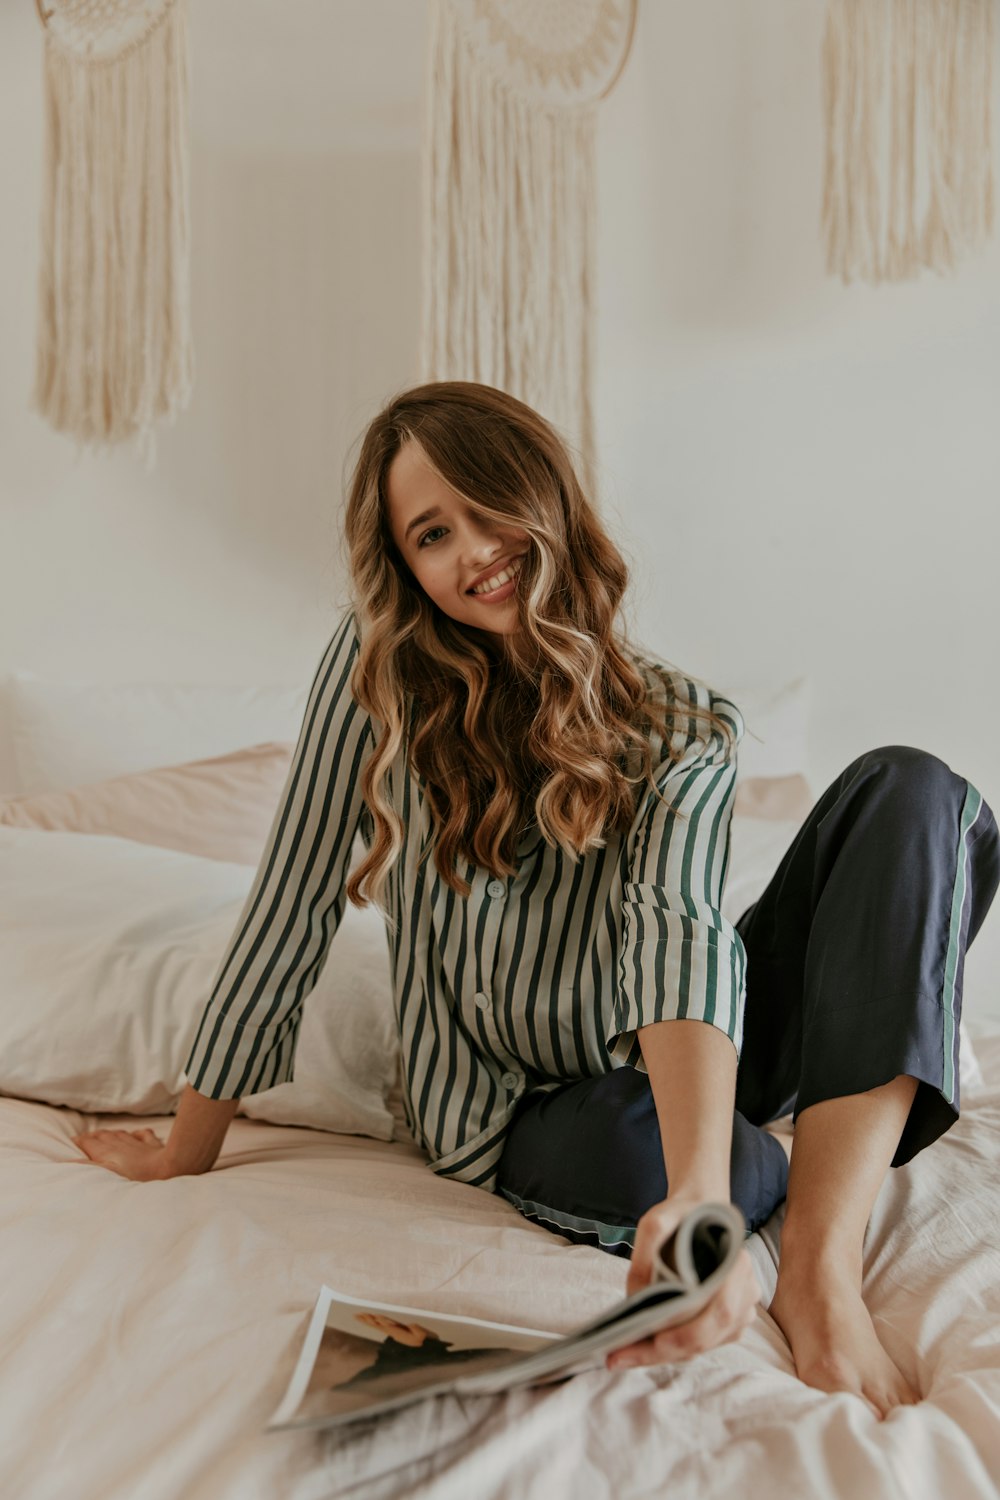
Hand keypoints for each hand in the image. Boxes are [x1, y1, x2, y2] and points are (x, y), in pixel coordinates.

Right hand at [71, 1127, 170, 1180]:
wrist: (167, 1169)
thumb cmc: (136, 1176)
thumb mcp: (107, 1174)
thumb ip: (86, 1167)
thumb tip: (65, 1162)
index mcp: (107, 1151)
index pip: (87, 1142)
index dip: (78, 1142)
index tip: (70, 1143)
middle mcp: (120, 1143)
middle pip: (102, 1136)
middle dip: (92, 1137)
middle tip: (84, 1140)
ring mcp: (137, 1143)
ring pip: (120, 1134)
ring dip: (110, 1134)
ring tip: (104, 1136)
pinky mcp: (153, 1145)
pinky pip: (143, 1135)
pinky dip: (136, 1135)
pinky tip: (136, 1135)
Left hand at [606, 1195, 760, 1370]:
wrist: (703, 1210)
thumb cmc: (683, 1215)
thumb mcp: (657, 1220)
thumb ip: (646, 1250)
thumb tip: (634, 1297)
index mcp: (737, 1264)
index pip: (719, 1311)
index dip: (688, 1333)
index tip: (652, 1341)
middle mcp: (746, 1291)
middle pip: (708, 1336)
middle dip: (664, 1352)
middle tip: (621, 1356)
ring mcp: (741, 1310)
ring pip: (703, 1345)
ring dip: (664, 1355)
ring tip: (624, 1354)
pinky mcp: (728, 1322)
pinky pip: (701, 1343)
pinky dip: (672, 1349)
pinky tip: (643, 1347)